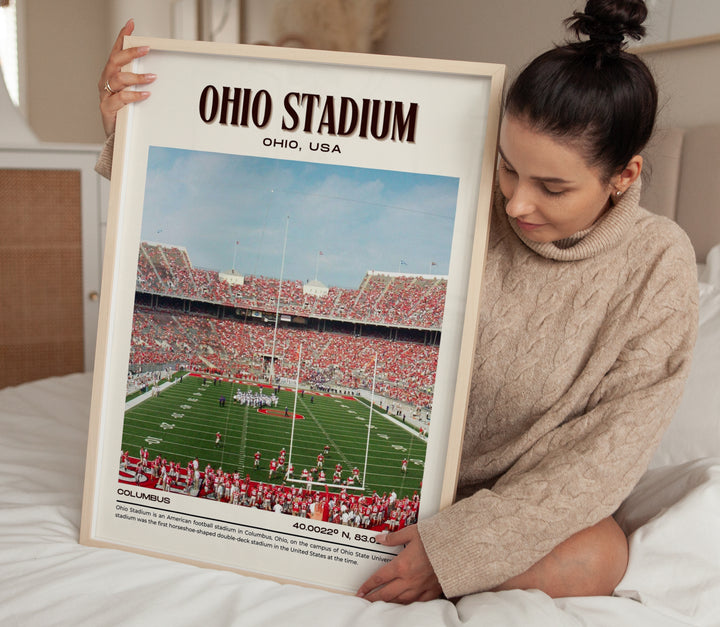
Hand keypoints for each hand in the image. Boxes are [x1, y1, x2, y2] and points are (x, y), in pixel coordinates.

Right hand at [98, 18, 155, 136]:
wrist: (116, 137)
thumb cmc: (125, 112)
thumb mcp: (132, 92)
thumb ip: (140, 80)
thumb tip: (158, 70)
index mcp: (111, 74)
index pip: (116, 51)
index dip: (122, 37)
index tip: (131, 24)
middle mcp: (106, 81)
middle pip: (115, 61)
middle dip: (130, 53)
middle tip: (146, 48)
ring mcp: (105, 94)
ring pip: (118, 79)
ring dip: (136, 76)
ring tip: (152, 77)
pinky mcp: (107, 108)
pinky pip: (120, 98)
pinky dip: (134, 95)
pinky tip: (146, 94)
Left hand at [356, 525, 441, 602]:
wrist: (457, 548)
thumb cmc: (436, 539)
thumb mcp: (412, 533)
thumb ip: (394, 537)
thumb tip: (380, 538)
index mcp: (401, 565)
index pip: (379, 578)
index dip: (368, 585)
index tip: (361, 590)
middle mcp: (409, 580)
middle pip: (386, 593)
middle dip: (373, 598)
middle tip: (364, 601)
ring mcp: (420, 587)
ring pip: (400, 601)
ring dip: (388, 603)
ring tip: (380, 604)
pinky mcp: (432, 591)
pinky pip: (417, 602)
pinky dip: (407, 604)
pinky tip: (403, 604)